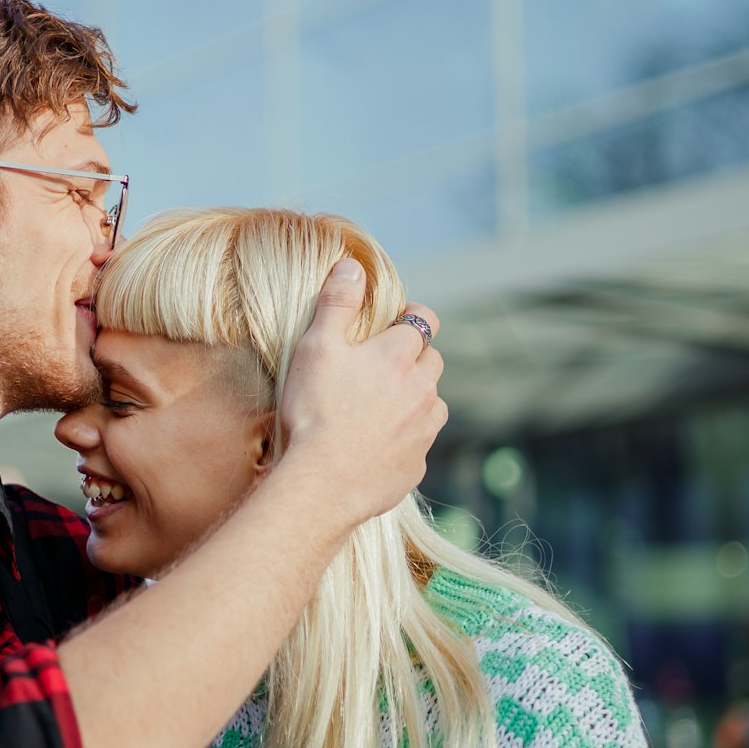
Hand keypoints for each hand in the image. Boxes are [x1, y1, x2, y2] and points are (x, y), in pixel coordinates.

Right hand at [276, 258, 445, 525]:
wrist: (322, 482)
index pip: (424, 320)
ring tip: (379, 408)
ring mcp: (424, 429)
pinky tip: (375, 445)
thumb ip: (337, 303)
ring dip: (414, 399)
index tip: (393, 323)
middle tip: (379, 368)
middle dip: (414, 360)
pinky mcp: (417, 465)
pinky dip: (404, 439)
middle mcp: (423, 389)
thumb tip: (351, 265)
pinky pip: (418, 443)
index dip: (411, 317)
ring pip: (432, 403)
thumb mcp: (316, 347)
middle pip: (433, 362)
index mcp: (400, 355)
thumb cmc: (315, 410)